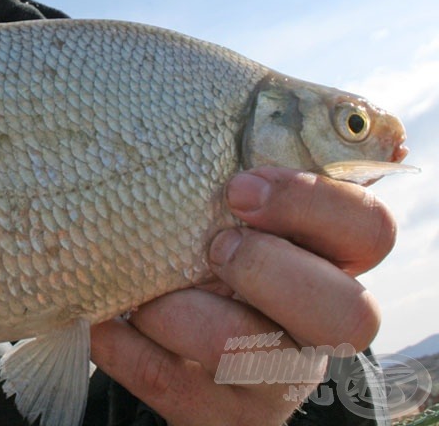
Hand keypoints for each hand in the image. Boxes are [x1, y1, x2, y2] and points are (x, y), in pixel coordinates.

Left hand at [88, 167, 396, 425]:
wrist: (160, 334)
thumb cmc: (190, 237)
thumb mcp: (215, 197)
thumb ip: (228, 153)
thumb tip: (194, 83)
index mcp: (327, 256)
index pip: (369, 229)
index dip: (312, 204)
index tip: (238, 186)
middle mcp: (318, 324)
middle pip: (345, 312)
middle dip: (264, 270)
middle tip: (209, 246)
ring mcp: (275, 379)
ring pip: (248, 355)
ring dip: (176, 312)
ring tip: (141, 291)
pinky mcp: (220, 418)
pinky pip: (171, 385)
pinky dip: (125, 346)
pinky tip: (105, 320)